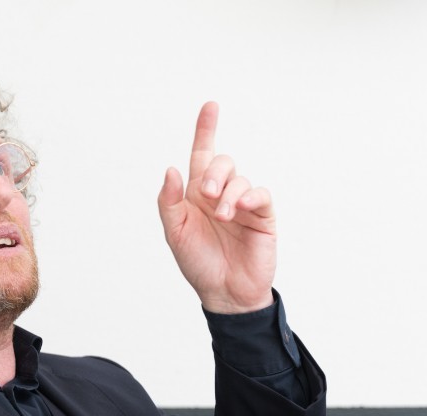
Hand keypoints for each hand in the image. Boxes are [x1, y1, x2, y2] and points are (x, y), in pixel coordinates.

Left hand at [157, 102, 275, 313]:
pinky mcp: (262, 216)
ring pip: (239, 178)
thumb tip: (171, 169)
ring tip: (222, 215)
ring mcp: (243, 205)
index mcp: (197, 196)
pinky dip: (249, 197)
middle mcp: (221, 195)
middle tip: (206, 194)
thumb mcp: (175, 233)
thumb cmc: (198, 263)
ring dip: (228, 192)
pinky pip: (260, 194)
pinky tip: (239, 209)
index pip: (201, 156)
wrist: (223, 292)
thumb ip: (169, 202)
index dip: (205, 131)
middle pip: (222, 162)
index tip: (210, 106)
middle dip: (214, 172)